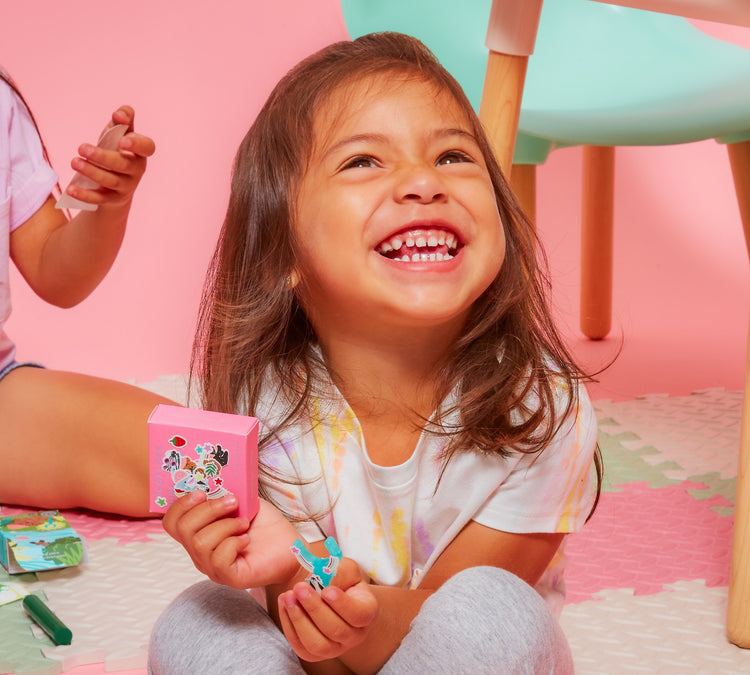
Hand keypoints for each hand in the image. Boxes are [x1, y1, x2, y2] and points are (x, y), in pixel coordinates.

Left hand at [64, 105, 154, 207]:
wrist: (115, 185)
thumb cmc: (116, 151)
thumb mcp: (120, 134)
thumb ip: (123, 120)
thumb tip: (119, 114)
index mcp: (140, 152)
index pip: (147, 147)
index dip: (137, 145)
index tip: (122, 141)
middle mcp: (136, 170)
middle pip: (124, 165)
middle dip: (103, 157)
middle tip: (82, 148)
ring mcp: (126, 186)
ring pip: (111, 181)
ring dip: (92, 172)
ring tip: (74, 162)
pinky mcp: (112, 199)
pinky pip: (100, 199)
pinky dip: (85, 195)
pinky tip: (71, 189)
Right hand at [162, 491, 300, 588]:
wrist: (290, 547)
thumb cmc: (266, 526)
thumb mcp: (243, 502)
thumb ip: (224, 494)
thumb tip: (212, 481)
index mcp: (199, 533)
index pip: (171, 522)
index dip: (181, 505)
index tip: (202, 492)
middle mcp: (200, 553)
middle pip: (183, 529)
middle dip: (208, 509)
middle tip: (233, 502)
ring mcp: (212, 568)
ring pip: (200, 543)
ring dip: (225, 525)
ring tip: (244, 523)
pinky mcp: (229, 578)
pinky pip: (218, 560)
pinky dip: (233, 543)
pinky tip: (246, 539)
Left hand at [277, 557, 378, 661]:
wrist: (328, 591)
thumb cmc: (340, 578)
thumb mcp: (344, 569)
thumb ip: (337, 573)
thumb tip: (319, 579)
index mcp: (367, 612)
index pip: (359, 614)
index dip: (342, 604)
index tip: (326, 589)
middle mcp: (354, 635)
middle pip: (335, 630)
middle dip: (314, 608)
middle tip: (299, 588)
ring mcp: (335, 648)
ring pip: (317, 644)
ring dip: (299, 620)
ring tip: (288, 597)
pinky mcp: (315, 654)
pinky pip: (300, 647)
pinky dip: (289, 625)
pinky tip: (284, 604)